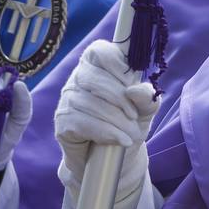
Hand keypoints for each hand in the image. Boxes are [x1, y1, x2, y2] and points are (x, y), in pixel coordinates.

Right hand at [54, 41, 157, 199]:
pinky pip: (81, 122)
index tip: (132, 86)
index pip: (101, 51)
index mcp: (99, 64)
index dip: (118, 66)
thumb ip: (147, 97)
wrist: (115, 157)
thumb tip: (136, 90)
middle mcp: (79, 76)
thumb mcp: (145, 110)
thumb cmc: (130, 123)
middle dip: (121, 101)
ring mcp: (67, 98)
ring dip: (116, 121)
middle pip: (95, 79)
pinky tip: (120, 141)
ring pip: (90, 103)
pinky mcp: (62, 121)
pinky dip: (105, 132)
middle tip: (135, 118)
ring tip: (131, 134)